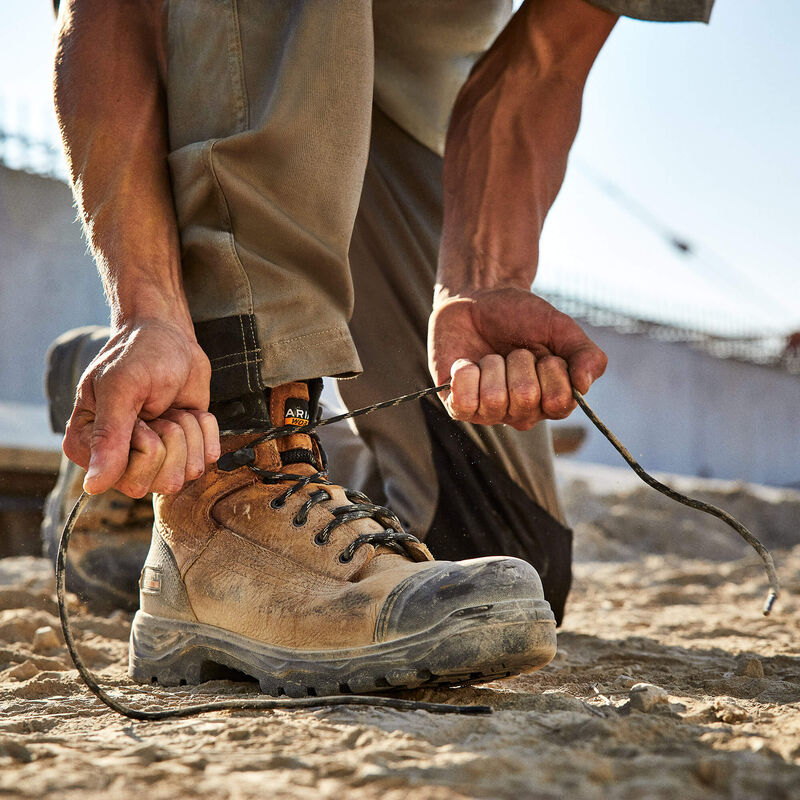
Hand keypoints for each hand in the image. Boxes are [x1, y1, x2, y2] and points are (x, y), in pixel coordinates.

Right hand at [63, 318, 218, 496]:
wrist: (169, 337)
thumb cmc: (139, 354)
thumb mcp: (121, 388)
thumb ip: (109, 436)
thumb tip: (93, 486)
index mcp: (88, 448)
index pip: (129, 480)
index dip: (145, 443)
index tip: (138, 415)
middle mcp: (119, 461)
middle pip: (163, 482)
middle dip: (171, 436)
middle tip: (157, 408)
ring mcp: (154, 459)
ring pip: (189, 472)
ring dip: (188, 430)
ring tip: (170, 407)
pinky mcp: (185, 449)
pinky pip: (209, 456)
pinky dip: (205, 427)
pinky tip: (187, 409)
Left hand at [428, 287, 606, 429]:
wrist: (477, 298)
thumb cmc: (521, 316)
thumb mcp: (561, 327)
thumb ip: (586, 355)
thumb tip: (583, 385)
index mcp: (552, 400)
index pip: (559, 402)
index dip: (551, 370)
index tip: (544, 353)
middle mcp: (522, 413)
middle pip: (525, 397)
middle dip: (519, 361)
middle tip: (513, 351)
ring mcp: (489, 413)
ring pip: (494, 399)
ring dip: (492, 364)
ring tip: (490, 356)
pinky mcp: (460, 406)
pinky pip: (464, 403)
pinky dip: (465, 373)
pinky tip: (467, 363)